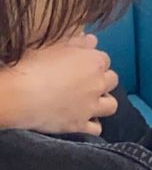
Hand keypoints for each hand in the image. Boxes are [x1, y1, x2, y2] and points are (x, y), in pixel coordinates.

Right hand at [0, 33, 118, 135]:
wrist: (20, 95)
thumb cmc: (34, 64)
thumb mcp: (54, 45)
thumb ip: (77, 42)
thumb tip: (92, 40)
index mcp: (93, 61)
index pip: (104, 59)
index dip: (92, 61)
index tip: (81, 64)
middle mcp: (98, 83)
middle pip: (112, 80)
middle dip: (102, 80)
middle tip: (86, 82)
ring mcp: (91, 106)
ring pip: (111, 105)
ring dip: (103, 102)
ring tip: (90, 101)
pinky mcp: (80, 125)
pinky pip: (96, 129)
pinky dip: (92, 125)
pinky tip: (83, 121)